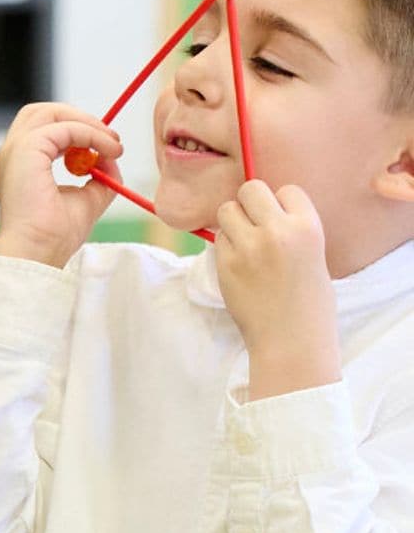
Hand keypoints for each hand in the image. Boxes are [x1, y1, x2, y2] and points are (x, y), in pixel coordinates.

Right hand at [0, 102, 121, 266]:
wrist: (38, 253)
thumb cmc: (54, 236)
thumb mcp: (86, 200)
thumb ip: (100, 176)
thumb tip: (111, 154)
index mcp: (18, 167)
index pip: (43, 131)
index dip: (76, 130)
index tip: (106, 146)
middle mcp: (10, 155)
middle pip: (41, 113)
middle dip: (78, 118)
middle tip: (108, 137)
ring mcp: (14, 150)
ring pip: (48, 113)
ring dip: (84, 122)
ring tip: (109, 143)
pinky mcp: (26, 149)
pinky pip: (62, 128)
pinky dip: (88, 133)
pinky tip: (106, 150)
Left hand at [215, 180, 340, 399]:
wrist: (292, 343)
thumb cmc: (309, 302)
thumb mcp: (314, 257)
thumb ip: (291, 228)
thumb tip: (260, 205)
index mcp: (308, 228)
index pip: (286, 189)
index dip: (282, 204)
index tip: (282, 222)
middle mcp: (277, 232)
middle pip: (250, 189)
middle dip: (250, 203)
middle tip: (255, 225)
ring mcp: (248, 247)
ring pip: (227, 210)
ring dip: (233, 223)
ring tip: (246, 246)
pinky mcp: (225, 263)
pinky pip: (218, 238)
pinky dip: (226, 247)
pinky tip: (240, 266)